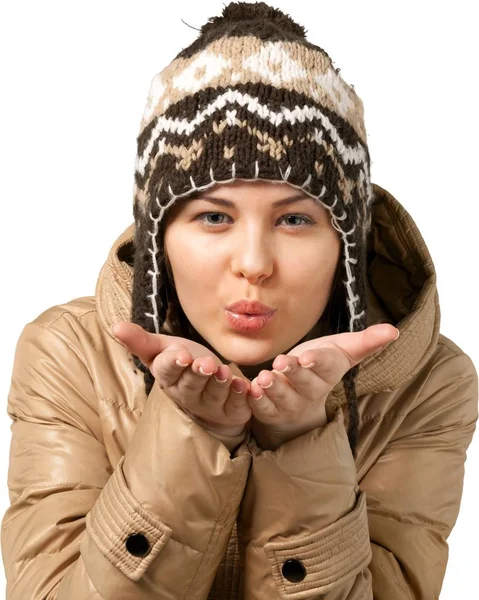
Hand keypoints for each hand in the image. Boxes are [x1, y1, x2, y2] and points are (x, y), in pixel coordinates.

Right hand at [111, 322, 251, 435]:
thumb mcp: (164, 349)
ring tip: (224, 372)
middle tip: (207, 364)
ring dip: (220, 385)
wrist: (210, 390)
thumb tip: (115, 326)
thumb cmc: (185, 365)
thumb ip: (142, 341)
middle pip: (191, 385)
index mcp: (169, 377)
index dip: (174, 364)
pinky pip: (237, 407)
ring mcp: (210, 405)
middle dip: (198, 374)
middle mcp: (188, 394)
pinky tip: (245, 386)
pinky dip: (241, 397)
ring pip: (214, 396)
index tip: (182, 355)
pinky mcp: (232, 411)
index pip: (167, 370)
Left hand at [247, 324, 398, 449]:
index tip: (307, 356)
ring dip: (273, 388)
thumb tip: (394, 330)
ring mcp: (289, 404)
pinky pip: (261, 409)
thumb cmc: (320, 365)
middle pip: (304, 384)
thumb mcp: (342, 350)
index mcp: (328, 373)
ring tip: (263, 378)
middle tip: (280, 362)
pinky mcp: (269, 411)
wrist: (300, 397)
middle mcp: (310, 392)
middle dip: (293, 373)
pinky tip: (248, 390)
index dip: (317, 362)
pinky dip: (255, 401)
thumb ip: (366, 342)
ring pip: (282, 399)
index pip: (326, 366)